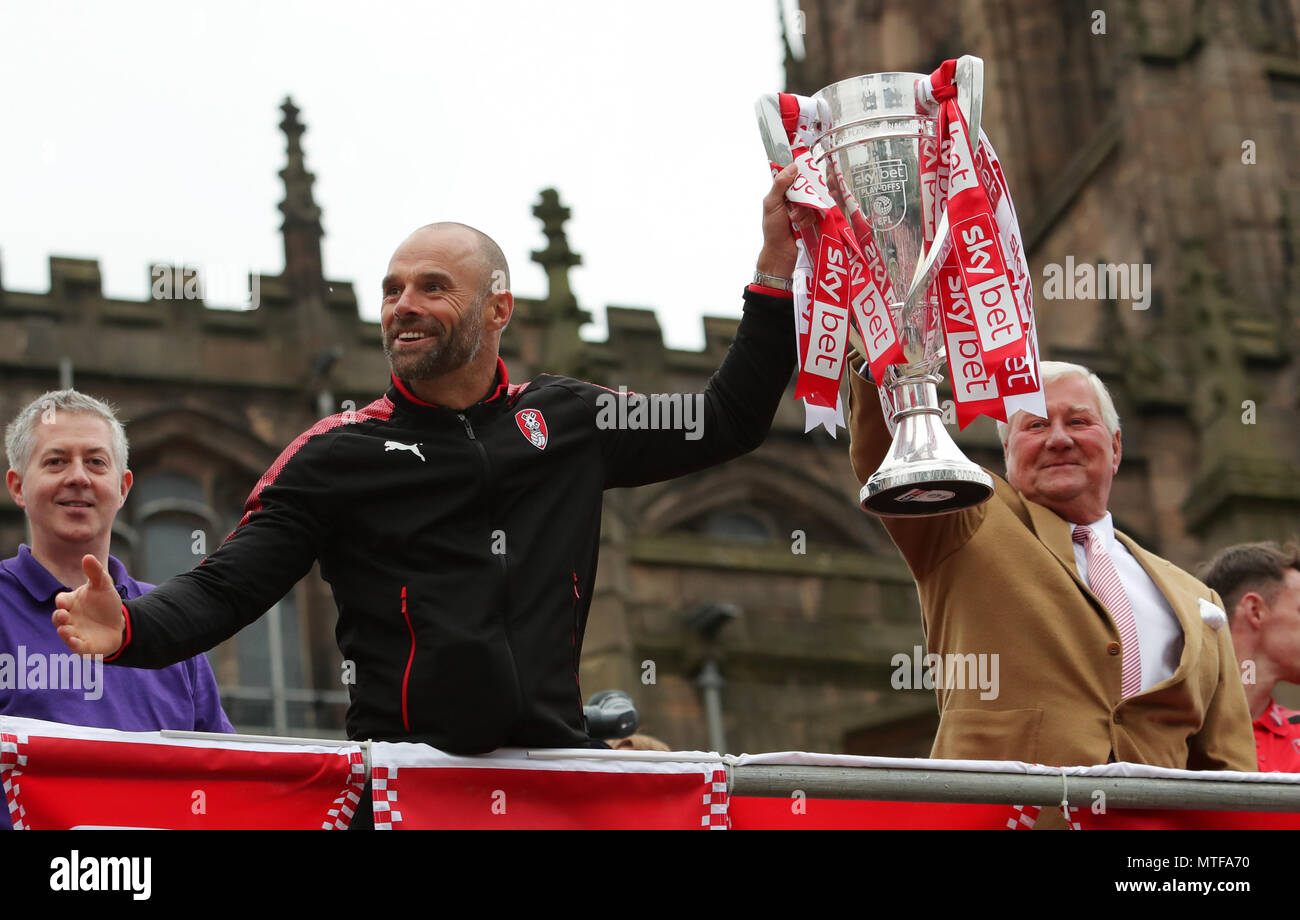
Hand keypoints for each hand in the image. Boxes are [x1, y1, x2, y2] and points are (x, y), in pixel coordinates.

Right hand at [52, 554, 125, 656]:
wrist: (120, 622)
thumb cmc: (105, 603)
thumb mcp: (103, 585)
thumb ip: (95, 572)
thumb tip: (88, 556)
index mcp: (71, 602)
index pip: (62, 600)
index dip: (61, 601)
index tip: (63, 600)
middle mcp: (70, 618)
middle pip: (58, 618)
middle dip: (58, 617)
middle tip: (62, 615)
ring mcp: (75, 632)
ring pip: (65, 633)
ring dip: (64, 632)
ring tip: (66, 630)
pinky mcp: (83, 645)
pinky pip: (76, 647)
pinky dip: (74, 645)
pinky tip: (76, 642)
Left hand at [755, 162, 817, 278]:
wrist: (781, 253)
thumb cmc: (773, 230)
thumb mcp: (772, 203)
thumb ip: (780, 184)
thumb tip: (793, 166)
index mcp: (784, 193)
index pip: (796, 176)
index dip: (802, 174)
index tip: (809, 172)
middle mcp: (796, 199)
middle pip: (808, 187)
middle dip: (804, 196)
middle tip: (794, 208)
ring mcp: (807, 209)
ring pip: (815, 200)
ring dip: (805, 211)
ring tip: (795, 221)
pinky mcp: (816, 220)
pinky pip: (820, 212)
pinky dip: (810, 219)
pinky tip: (802, 226)